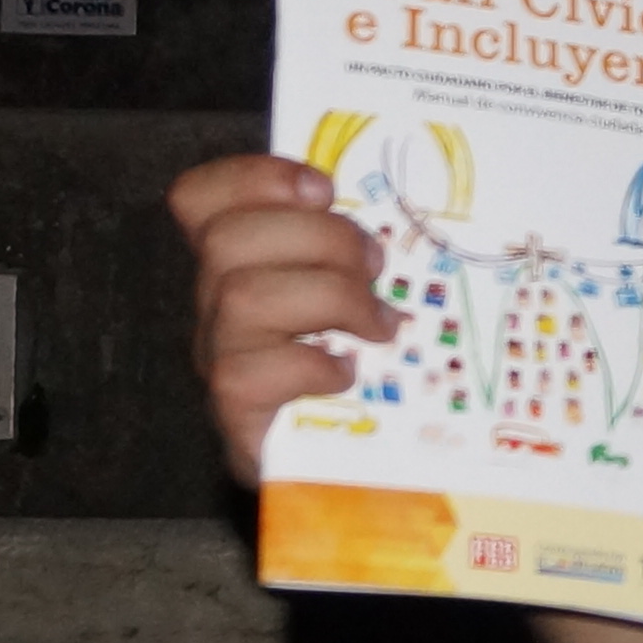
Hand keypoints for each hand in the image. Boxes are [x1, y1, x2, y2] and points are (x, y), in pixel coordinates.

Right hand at [169, 152, 392, 483]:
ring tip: (379, 324)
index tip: (324, 189)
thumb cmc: (363, 365)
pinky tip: (345, 373)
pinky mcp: (236, 415)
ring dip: (329, 300)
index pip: (202, 199)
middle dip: (320, 239)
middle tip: (378, 266)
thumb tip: (441, 211)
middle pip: (229, 240)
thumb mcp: (364, 289)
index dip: (254, 179)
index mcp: (242, 261)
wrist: (342, 463)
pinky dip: (309, 365)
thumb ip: (365, 247)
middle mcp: (217, 304)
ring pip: (242, 299)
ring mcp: (220, 359)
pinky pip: (247, 374)